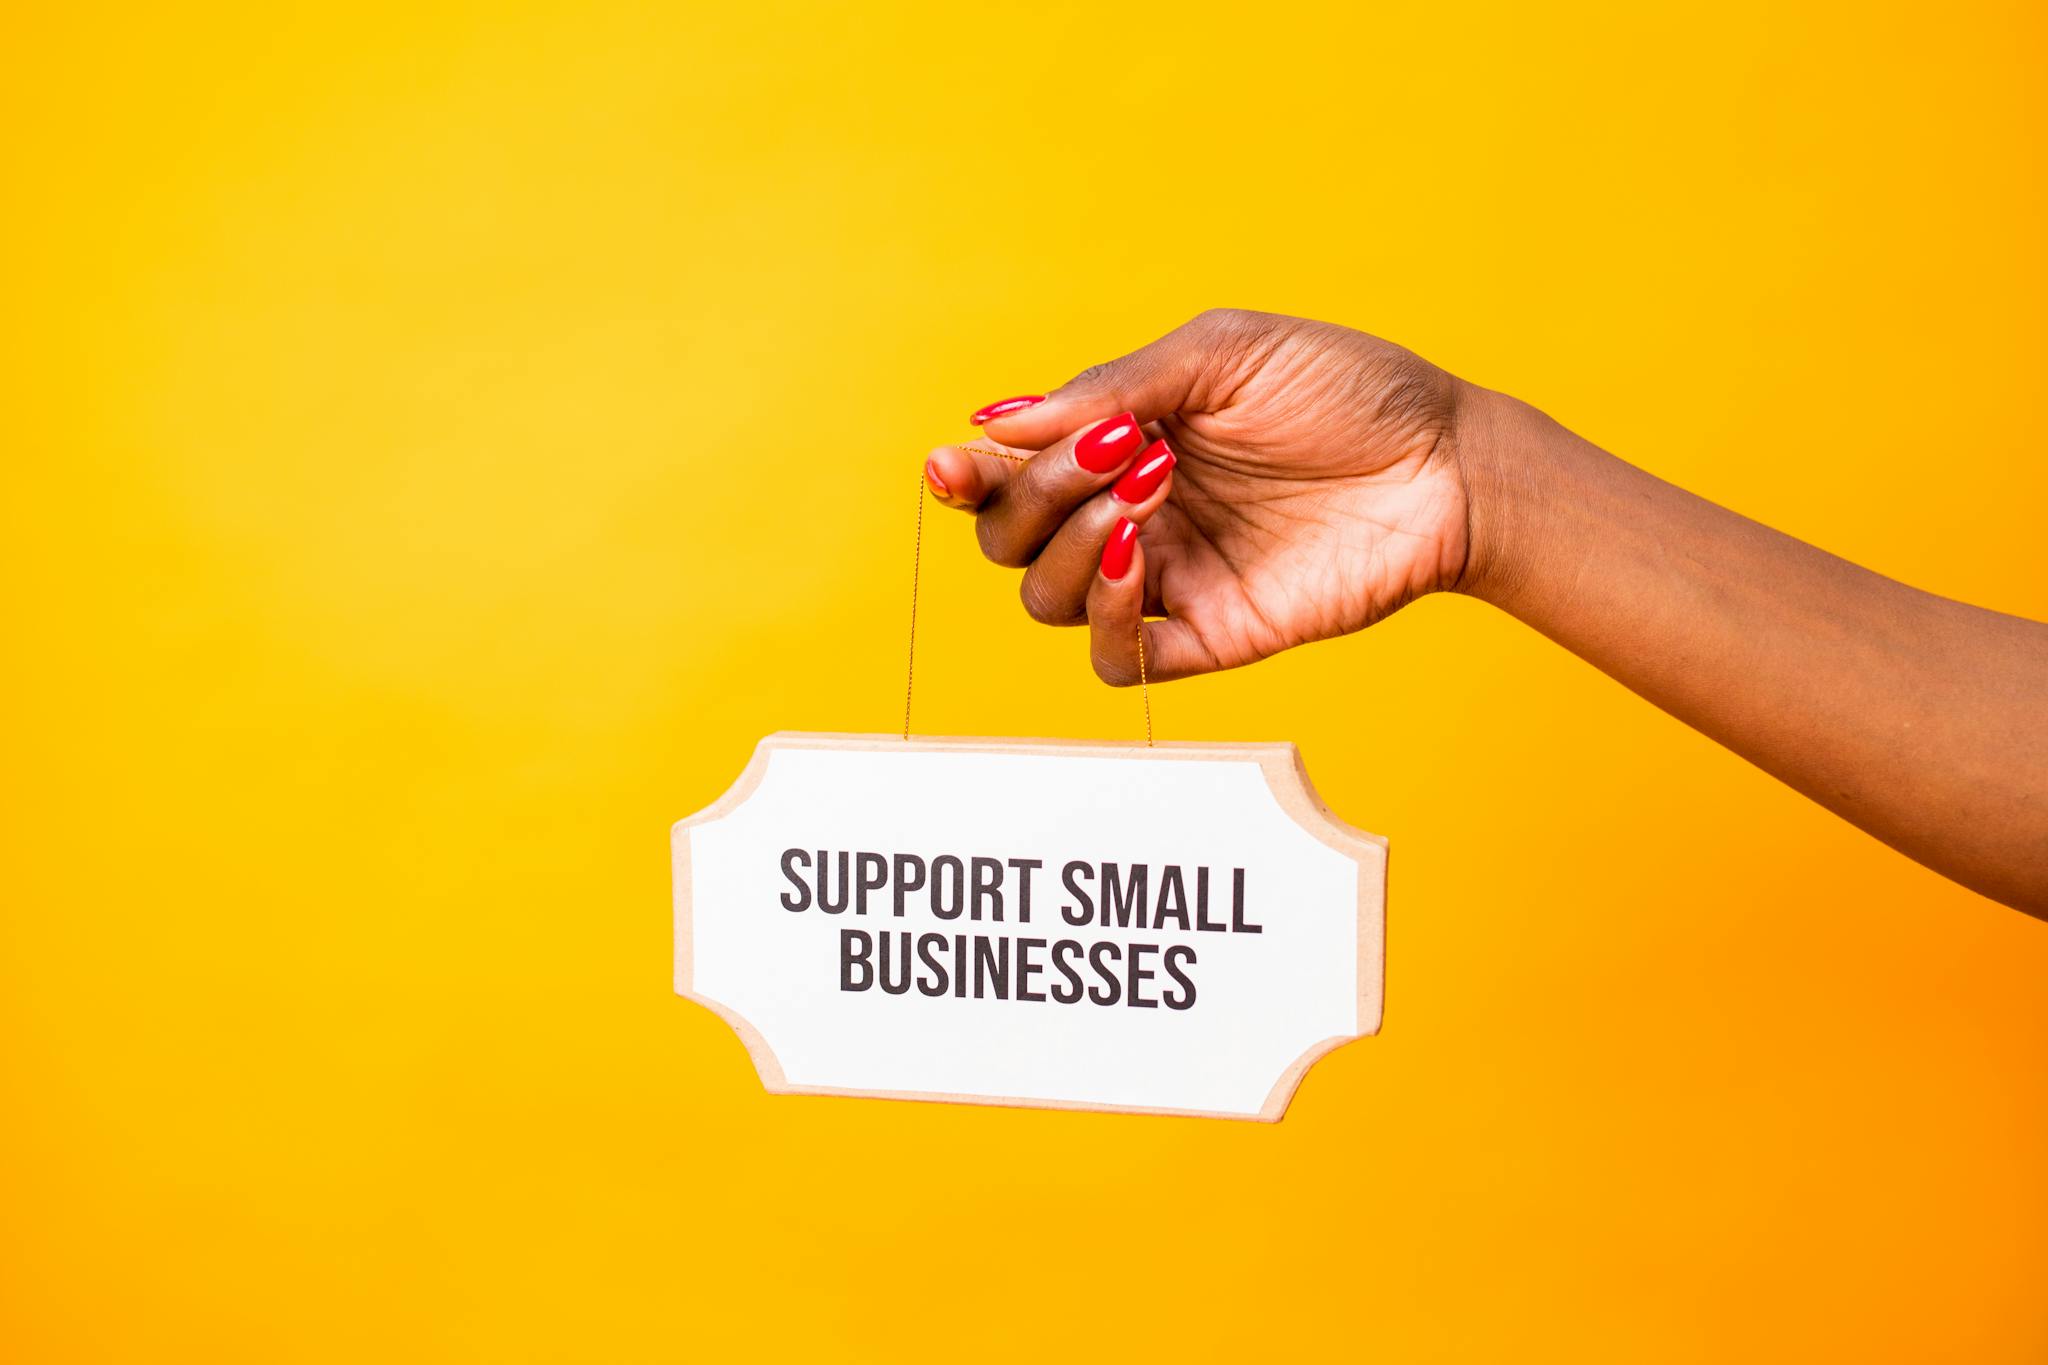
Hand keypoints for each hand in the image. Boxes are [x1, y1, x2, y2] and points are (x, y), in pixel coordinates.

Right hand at [926, 309, 1474, 682]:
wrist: (1447, 461)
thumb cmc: (1345, 390)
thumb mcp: (1219, 354)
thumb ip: (1108, 389)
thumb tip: (995, 424)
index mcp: (1118, 445)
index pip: (1007, 475)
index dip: (965, 474)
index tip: (953, 463)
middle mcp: (1127, 515)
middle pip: (1009, 541)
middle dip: (1035, 496)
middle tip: (1118, 453)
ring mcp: (1166, 579)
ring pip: (1047, 601)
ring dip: (1073, 545)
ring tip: (1150, 492)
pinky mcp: (1208, 635)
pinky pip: (1118, 661)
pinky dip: (1107, 616)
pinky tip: (1146, 556)